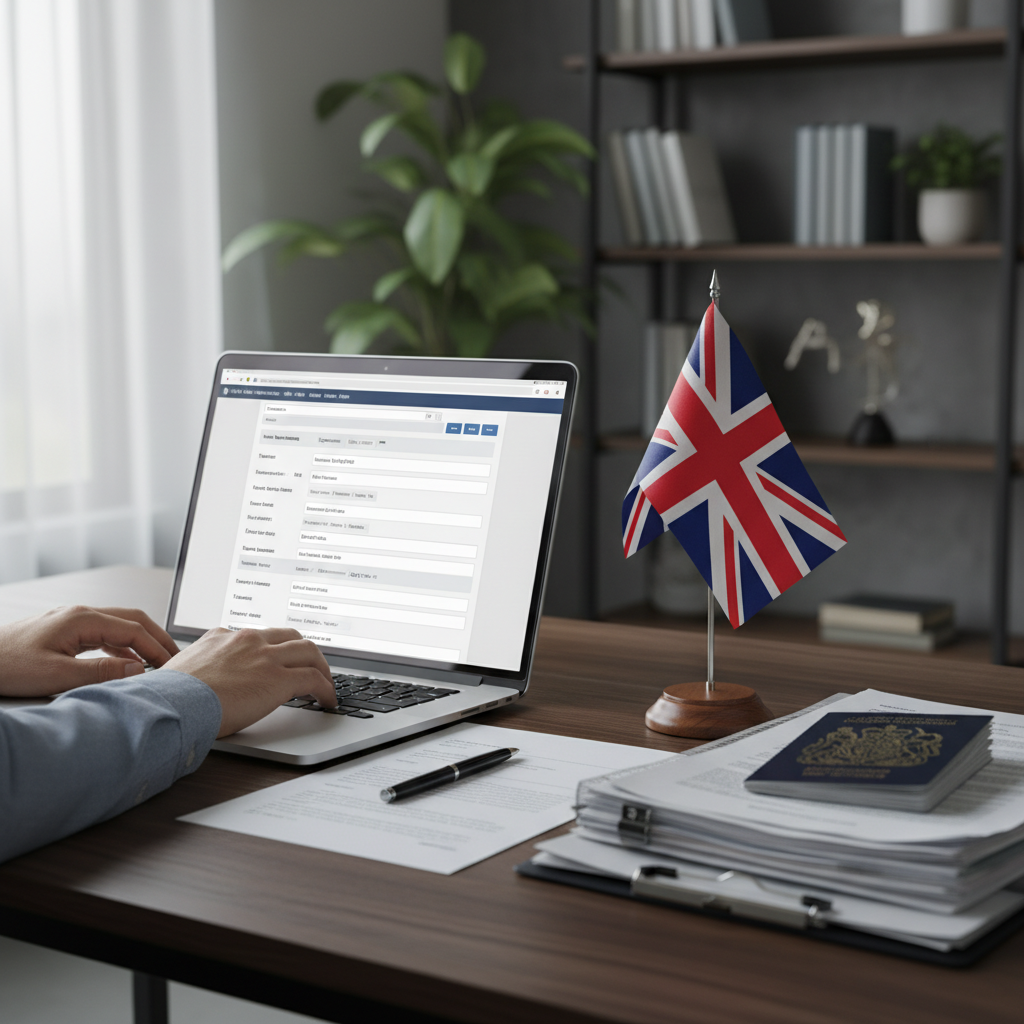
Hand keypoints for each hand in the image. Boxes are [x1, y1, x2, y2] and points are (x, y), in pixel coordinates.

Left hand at [0, 605, 178, 697]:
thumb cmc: (6, 665)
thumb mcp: (56, 674)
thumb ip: (100, 672)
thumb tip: (136, 668)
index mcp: (81, 619)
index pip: (134, 629)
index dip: (157, 647)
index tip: (173, 665)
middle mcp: (80, 615)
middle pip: (132, 620)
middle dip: (157, 638)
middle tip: (176, 657)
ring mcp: (72, 621)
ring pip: (119, 625)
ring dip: (141, 642)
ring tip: (157, 661)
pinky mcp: (65, 632)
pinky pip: (104, 635)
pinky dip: (122, 647)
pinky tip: (126, 662)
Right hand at [162, 627, 336, 737]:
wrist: (170, 704)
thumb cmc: (168, 697)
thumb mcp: (183, 671)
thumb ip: (200, 669)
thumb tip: (198, 685)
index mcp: (223, 637)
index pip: (258, 635)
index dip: (273, 647)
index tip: (278, 658)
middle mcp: (247, 640)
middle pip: (290, 636)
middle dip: (304, 651)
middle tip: (311, 665)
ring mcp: (265, 657)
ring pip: (308, 651)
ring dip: (321, 667)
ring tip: (326, 682)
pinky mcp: (278, 678)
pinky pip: (314, 679)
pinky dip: (326, 688)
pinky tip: (328, 700)